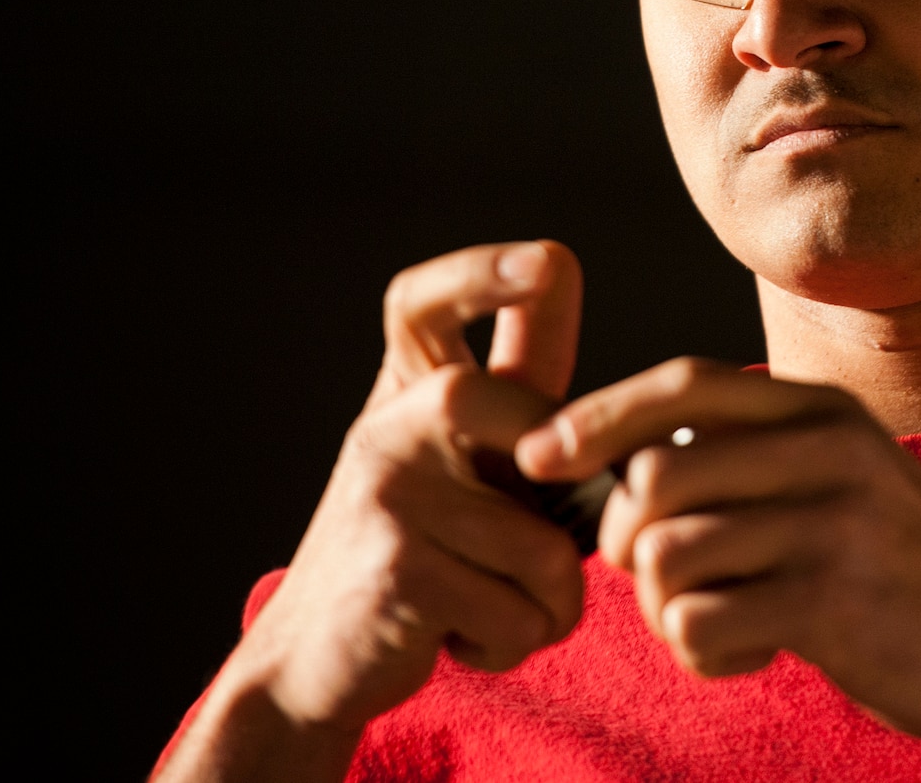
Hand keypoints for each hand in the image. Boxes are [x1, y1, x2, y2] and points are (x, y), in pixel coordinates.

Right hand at [159, 241, 589, 779]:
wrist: (312, 661)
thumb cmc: (421, 554)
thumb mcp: (460, 466)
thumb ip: (522, 407)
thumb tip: (608, 346)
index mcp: (411, 390)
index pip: (428, 303)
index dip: (485, 271)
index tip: (547, 259)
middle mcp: (394, 424)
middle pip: (534, 424)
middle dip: (572, 501)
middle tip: (534, 548)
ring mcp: (392, 492)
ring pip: (549, 550)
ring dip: (543, 602)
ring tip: (486, 601)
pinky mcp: (400, 571)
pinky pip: (523, 611)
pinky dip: (516, 641)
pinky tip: (464, 637)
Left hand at [513, 361, 920, 780]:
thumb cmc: (898, 574)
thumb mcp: (839, 481)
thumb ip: (752, 456)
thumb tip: (621, 459)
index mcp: (822, 409)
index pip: (682, 385)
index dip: (596, 416)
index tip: (536, 456)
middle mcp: (828, 445)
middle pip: (652, 477)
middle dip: (626, 543)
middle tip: (666, 586)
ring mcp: (832, 518)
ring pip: (664, 555)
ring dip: (666, 610)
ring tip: (723, 623)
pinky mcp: (830, 597)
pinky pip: (698, 623)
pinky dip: (703, 654)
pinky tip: (754, 654)